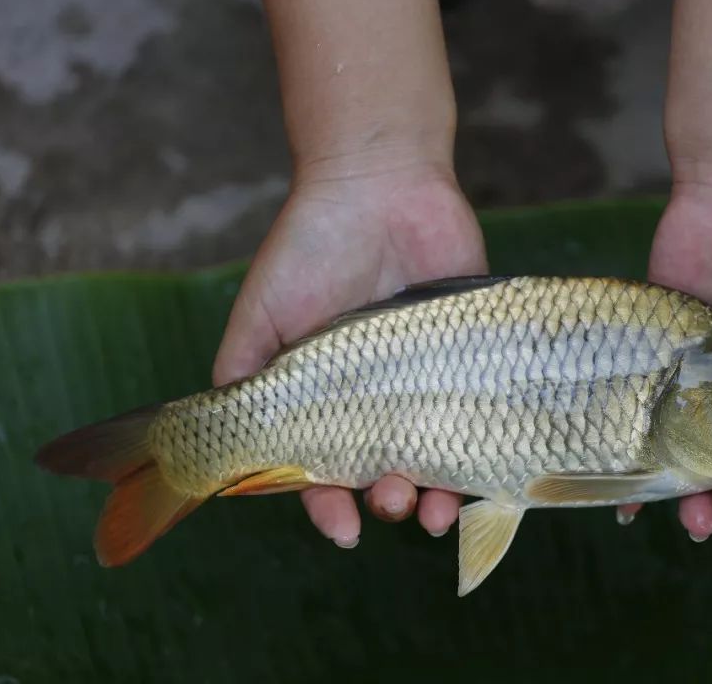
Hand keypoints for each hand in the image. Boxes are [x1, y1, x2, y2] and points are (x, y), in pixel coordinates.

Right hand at [213, 158, 485, 546]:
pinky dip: (486, 450)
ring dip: (439, 495)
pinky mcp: (476, 356)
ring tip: (438, 509)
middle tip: (393, 500)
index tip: (340, 527)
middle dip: (390, 500)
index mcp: (329, 396)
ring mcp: (432, 379)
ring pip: (442, 456)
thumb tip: (226, 448)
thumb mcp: (259, 313)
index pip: (328, 467)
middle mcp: (381, 396)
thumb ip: (241, 376)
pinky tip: (486, 472)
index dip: (328, 503)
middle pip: (388, 471)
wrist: (381, 184)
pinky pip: (486, 413)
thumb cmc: (309, 248)